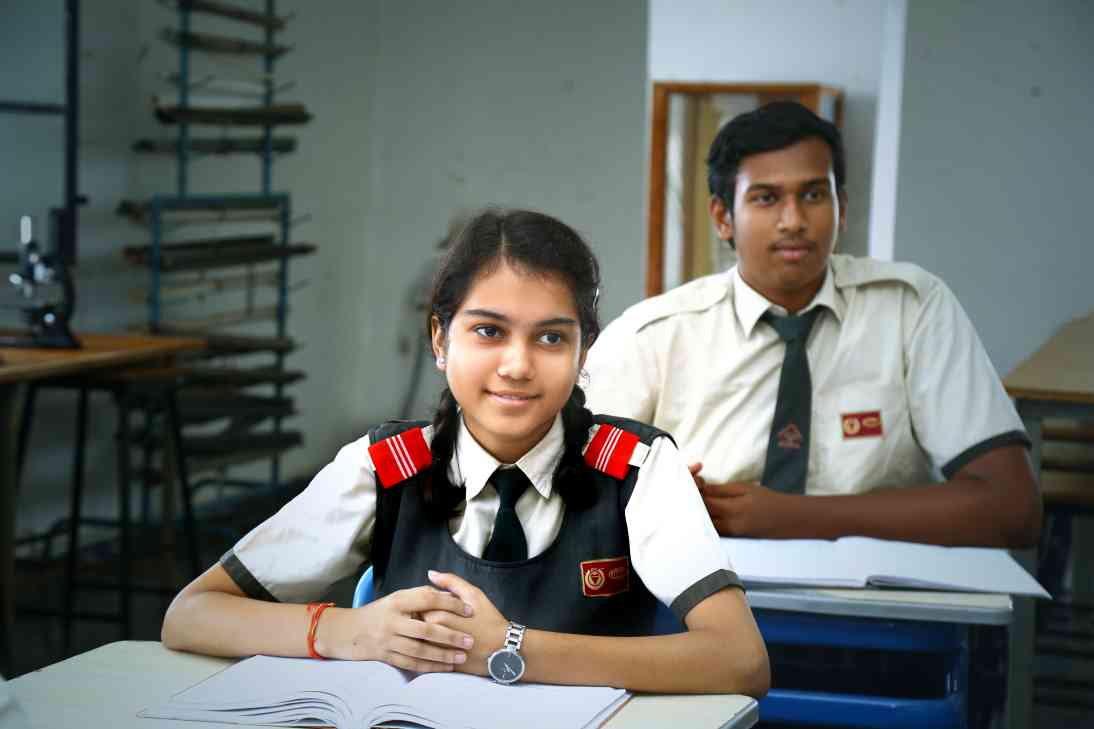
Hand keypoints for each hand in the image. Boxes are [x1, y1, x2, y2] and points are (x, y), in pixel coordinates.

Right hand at [320, 585, 474, 671]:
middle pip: (425, 629)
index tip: (469, 609)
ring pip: (419, 650)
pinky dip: (429, 666)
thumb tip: (449, 592)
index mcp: (397, 601)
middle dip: (450, 636)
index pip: (427, 599)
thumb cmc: (380, 612)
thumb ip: (420, 596)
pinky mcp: (386, 656)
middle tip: (469, 640)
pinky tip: (445, 667)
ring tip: (461, 656)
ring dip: (442, 655)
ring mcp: (388, 640)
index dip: (450, 603)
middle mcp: (392, 620)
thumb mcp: (397, 597)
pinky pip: (410, 663)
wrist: (349, 630)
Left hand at [422, 570, 508, 675]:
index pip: (419, 606)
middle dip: (424, 616)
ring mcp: (437, 652)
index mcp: (440, 616)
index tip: (438, 603)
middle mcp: (435, 636)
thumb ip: (451, 582)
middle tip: (442, 616)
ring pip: (421, 639)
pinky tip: (444, 643)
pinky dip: (432, 647)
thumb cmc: (490, 620)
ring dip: (426, 633)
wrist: (503, 650)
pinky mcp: (442, 665)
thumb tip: (431, 573)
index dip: (427, 601)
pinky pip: (428, 655)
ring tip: (443, 629)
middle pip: (417, 622)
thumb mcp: (474, 595)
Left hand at [695, 476, 798, 536]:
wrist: (785, 519)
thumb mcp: (745, 489)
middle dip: (694, 501)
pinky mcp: (730, 538)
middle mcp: (728, 525)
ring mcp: (729, 534)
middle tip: (695, 488)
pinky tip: (707, 509)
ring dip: (699, 511)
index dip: (696, 490)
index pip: (705, 502)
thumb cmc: (766, 500)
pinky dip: (706, 519)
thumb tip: (701, 488)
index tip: (697, 481)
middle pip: (701, 514)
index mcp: (733, 510)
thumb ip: (721, 490)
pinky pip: (712, 528)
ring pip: (704, 523)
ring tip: (701, 497)